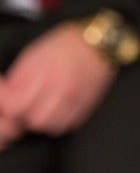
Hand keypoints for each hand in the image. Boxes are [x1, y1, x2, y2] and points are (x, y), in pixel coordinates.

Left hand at [0, 22, 114, 139]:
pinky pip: (67, 126)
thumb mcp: (33, 53)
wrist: (97, 47)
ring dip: (41, 121)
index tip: (6, 100)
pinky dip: (57, 122)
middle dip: (24, 115)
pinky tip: (54, 111)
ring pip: (50, 127)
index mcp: (43, 73)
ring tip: (38, 109)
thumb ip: (19, 76)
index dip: (7, 105)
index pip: (17, 103)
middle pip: (33, 119)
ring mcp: (75, 101)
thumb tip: (8, 93)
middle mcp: (61, 90)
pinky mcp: (86, 108)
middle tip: (22, 105)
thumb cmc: (65, 46)